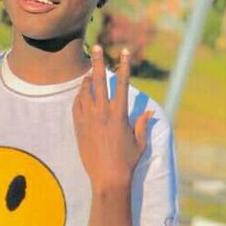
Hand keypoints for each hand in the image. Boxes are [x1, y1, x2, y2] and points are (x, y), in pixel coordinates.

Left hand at [72, 45, 153, 191]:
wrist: (107, 178)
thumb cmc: (127, 162)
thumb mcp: (140, 143)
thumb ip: (142, 125)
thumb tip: (149, 113)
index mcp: (120, 115)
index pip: (122, 84)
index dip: (124, 66)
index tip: (125, 52)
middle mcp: (103, 114)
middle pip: (99, 82)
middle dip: (97, 63)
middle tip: (95, 47)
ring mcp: (89, 120)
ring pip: (85, 93)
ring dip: (87, 81)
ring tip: (88, 74)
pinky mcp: (79, 128)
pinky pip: (76, 107)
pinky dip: (79, 98)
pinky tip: (81, 94)